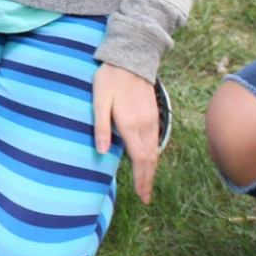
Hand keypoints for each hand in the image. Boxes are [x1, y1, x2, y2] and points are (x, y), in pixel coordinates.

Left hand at [93, 63, 159, 203]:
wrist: (132, 57)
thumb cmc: (110, 78)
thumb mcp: (99, 99)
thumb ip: (101, 126)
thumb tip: (101, 151)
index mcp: (131, 124)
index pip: (139, 159)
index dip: (140, 179)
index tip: (140, 195)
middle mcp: (145, 125)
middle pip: (150, 159)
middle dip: (148, 180)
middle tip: (145, 197)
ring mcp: (152, 120)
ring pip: (155, 151)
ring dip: (152, 169)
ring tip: (147, 185)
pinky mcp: (154, 114)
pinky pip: (156, 141)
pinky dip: (154, 156)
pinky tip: (149, 161)